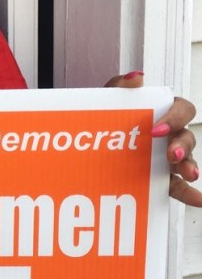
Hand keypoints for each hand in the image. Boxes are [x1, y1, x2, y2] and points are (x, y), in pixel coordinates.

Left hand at [106, 72, 200, 206]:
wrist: (88, 145)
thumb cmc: (106, 118)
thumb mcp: (108, 100)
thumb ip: (120, 86)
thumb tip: (136, 78)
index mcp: (162, 112)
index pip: (182, 110)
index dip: (174, 118)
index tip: (156, 129)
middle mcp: (170, 135)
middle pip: (187, 137)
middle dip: (182, 145)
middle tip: (171, 154)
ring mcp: (168, 159)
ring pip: (186, 161)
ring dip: (189, 167)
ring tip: (188, 174)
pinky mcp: (161, 179)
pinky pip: (178, 186)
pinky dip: (189, 193)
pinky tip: (198, 200)